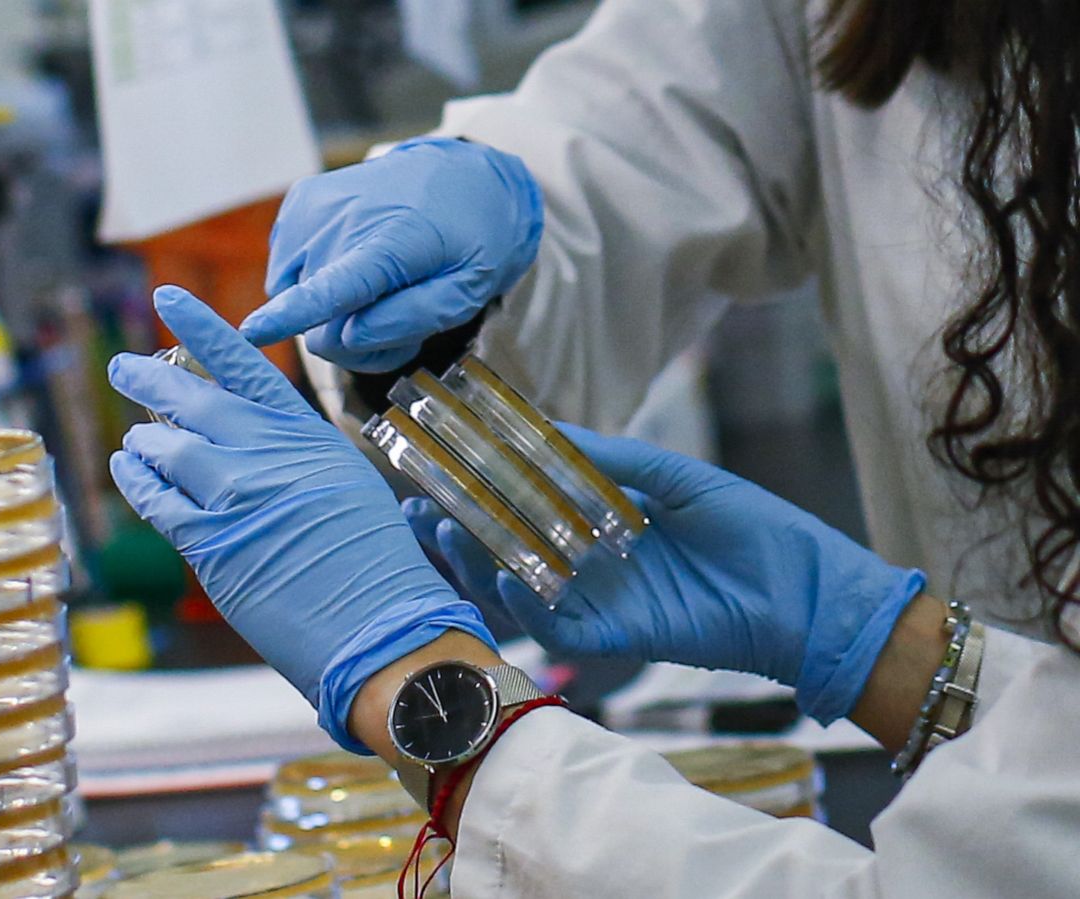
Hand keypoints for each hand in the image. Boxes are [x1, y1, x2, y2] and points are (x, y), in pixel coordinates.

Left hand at [108, 285, 495, 748]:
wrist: (382, 624)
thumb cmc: (376, 567)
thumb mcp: (345, 485)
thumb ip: (294, 458)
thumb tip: (245, 445)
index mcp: (306, 433)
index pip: (242, 365)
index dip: (199, 327)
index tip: (165, 297)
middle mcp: (267, 452)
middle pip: (191, 397)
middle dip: (149, 379)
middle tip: (123, 368)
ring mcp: (236, 494)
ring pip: (165, 446)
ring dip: (143, 441)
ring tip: (133, 441)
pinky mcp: (210, 542)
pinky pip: (155, 499)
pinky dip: (135, 480)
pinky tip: (126, 469)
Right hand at [240, 137, 542, 371]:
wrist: (462, 175)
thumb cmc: (471, 240)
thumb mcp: (466, 291)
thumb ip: (411, 318)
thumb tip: (347, 337)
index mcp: (389, 242)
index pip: (333, 289)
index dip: (290, 316)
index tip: (252, 332)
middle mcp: (340, 219)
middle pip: (316, 322)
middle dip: (351, 338)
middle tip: (398, 328)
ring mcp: (312, 207)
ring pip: (293, 298)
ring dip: (331, 312)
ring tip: (378, 293)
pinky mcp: (298, 202)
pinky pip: (287, 272)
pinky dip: (315, 280)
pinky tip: (355, 265)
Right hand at [407, 425, 924, 724]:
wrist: (810, 592)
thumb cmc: (754, 528)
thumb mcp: (677, 479)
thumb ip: (610, 460)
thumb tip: (543, 427)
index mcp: (600, 520)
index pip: (525, 503)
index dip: (479, 488)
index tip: (437, 462)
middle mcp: (588, 563)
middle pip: (505, 548)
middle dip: (456, 531)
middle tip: (415, 506)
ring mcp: (598, 601)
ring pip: (517, 588)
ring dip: (475, 565)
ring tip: (441, 532)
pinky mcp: (615, 637)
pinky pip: (555, 627)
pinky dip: (526, 606)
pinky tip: (506, 575)